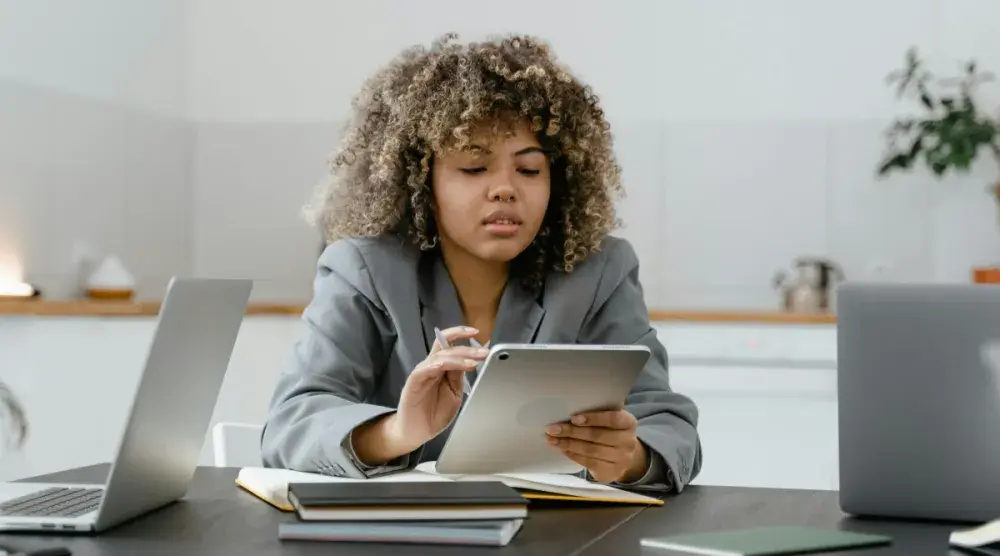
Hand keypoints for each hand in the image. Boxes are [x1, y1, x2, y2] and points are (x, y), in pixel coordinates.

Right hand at [390, 326, 487, 450]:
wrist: (416, 432)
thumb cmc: (434, 412)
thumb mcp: (454, 393)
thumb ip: (459, 376)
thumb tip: (472, 360)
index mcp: (442, 367)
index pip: (450, 344)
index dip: (462, 335)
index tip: (478, 333)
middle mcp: (431, 366)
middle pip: (446, 347)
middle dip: (467, 349)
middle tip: (483, 352)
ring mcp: (422, 373)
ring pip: (438, 356)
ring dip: (457, 357)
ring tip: (473, 361)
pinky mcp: (413, 383)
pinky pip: (424, 369)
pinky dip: (436, 365)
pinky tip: (446, 365)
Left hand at [545, 409, 647, 482]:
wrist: (624, 456)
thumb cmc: (611, 431)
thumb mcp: (610, 419)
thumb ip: (598, 411)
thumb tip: (570, 405)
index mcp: (628, 423)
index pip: (612, 419)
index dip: (593, 418)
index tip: (573, 418)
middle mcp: (628, 442)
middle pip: (597, 436)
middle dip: (572, 432)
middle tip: (552, 429)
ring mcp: (621, 459)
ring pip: (590, 451)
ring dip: (568, 444)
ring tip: (552, 439)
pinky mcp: (611, 472)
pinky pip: (588, 462)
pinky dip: (573, 455)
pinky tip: (562, 449)